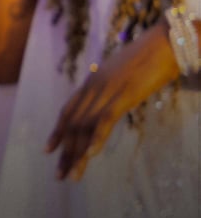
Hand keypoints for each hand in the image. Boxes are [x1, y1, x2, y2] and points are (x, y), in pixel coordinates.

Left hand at [46, 22, 180, 180]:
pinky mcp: (123, 95)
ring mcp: (106, 91)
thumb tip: (114, 97)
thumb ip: (115, 86)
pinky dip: (96, 139)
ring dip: (76, 153)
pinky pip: (104, 120)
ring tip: (71, 176)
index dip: (57, 131)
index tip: (48, 150)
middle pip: (72, 123)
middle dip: (64, 150)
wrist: (167, 41)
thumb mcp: (126, 73)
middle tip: (58, 175)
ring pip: (84, 126)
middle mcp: (93, 86)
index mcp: (93, 81)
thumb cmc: (152, 56)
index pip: (68, 110)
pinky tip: (89, 156)